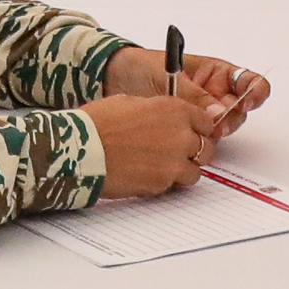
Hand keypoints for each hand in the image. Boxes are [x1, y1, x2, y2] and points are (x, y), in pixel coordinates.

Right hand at [81, 92, 215, 196]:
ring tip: (162, 167)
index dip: (198, 129)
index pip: (206, 122)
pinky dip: (165, 182)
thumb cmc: (98, 123)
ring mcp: (174, 161)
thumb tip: (164, 119)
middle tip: (179, 153)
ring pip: (195, 171)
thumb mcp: (131, 103)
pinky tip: (147, 175)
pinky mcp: (162, 183)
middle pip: (206, 148)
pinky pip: (174, 185)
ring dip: (183, 170)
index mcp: (175, 109)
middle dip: (195, 151)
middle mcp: (181, 134)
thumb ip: (158, 111)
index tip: (192, 133)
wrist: (82, 149)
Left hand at [98, 46, 266, 130]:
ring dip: (214, 132)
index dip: (254, 92)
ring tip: (194, 130)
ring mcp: (202, 114)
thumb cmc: (140, 67)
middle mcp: (213, 94)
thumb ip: (195, 95)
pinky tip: (184, 139)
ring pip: (223, 129)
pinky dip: (198, 143)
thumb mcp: (169, 75)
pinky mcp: (187, 132)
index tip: (245, 102)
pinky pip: (202, 141)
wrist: (110, 81)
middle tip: (216, 124)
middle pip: (239, 111)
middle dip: (231, 118)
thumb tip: (219, 113)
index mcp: (214, 73)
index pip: (248, 82)